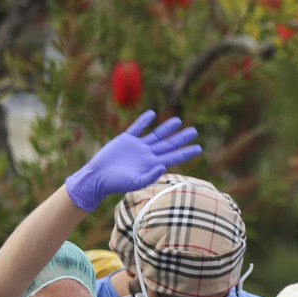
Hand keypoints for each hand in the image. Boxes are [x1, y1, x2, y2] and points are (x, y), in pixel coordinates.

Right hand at [64, 110, 201, 211]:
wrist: (98, 177)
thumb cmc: (116, 183)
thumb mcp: (135, 183)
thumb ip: (150, 176)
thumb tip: (164, 166)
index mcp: (153, 164)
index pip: (174, 157)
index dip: (187, 152)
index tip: (199, 148)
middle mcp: (148, 154)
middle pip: (169, 144)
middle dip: (181, 138)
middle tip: (194, 131)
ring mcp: (138, 146)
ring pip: (156, 134)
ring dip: (166, 128)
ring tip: (178, 121)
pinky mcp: (125, 139)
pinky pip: (137, 128)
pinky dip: (144, 120)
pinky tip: (152, 113)